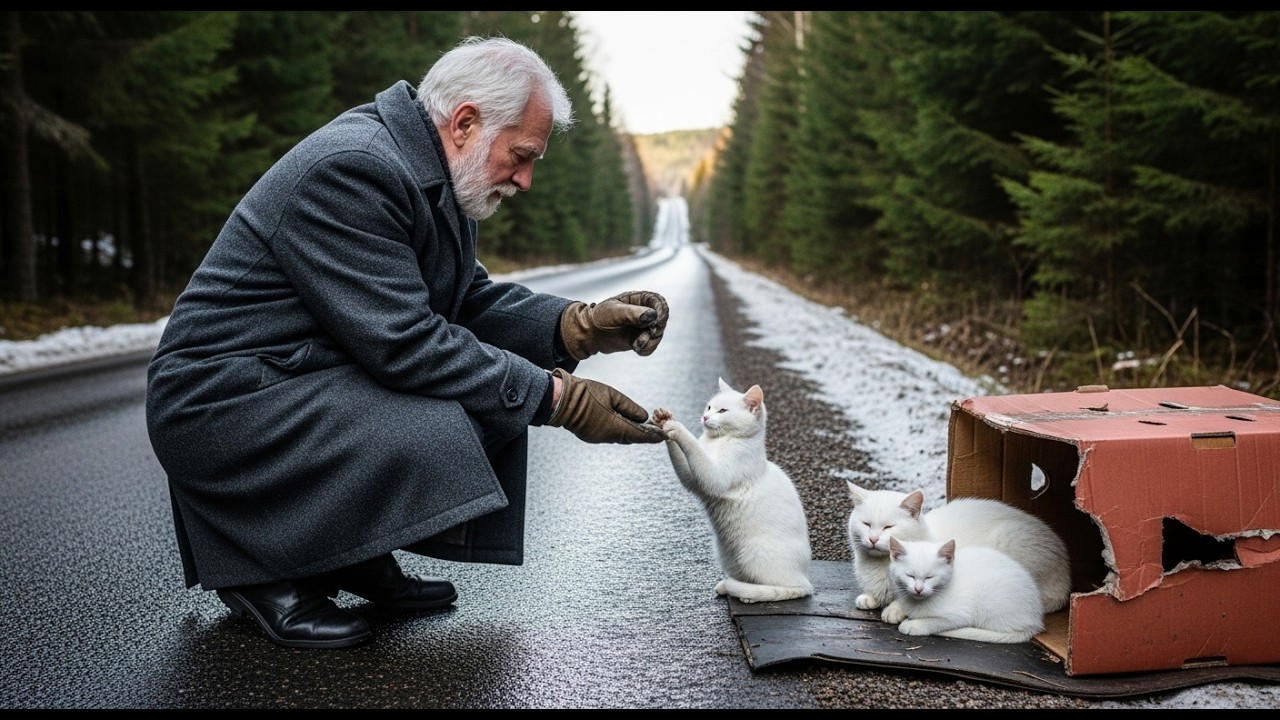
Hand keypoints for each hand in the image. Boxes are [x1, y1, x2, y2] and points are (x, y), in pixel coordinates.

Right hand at [546, 368, 665, 443]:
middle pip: (630, 438)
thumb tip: (644, 417)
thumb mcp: (613, 396)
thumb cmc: (587, 394)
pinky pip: (608, 436)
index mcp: (615, 427)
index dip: (653, 436)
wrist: (561, 400)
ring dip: (629, 432)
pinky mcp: (590, 436)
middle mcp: (607, 437)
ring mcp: (597, 438)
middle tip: (653, 428)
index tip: (664, 436)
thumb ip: (630, 408)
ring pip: (619, 437)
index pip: (640, 436)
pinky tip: (620, 422)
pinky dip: (617, 430)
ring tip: (638, 424)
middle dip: (642, 434)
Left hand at [560, 290, 668, 360]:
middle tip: (644, 336)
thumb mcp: (615, 312)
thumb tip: (652, 316)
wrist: (590, 333)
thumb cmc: (600, 317)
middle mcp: (644, 312)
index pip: (659, 303)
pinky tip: (636, 348)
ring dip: (650, 342)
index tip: (656, 321)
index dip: (661, 312)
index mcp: (639, 299)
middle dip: (655, 330)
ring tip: (637, 344)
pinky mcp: (640, 339)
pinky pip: (651, 346)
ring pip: (658, 335)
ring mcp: (643, 326)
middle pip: (662, 320)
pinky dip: (647, 349)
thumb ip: (633, 313)